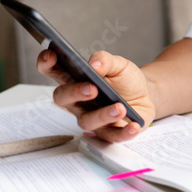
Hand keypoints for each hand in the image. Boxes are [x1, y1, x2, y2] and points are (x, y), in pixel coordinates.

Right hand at [38, 49, 154, 142]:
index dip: (46, 64)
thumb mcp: (119, 64)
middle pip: (63, 99)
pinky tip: (133, 126)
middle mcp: (78, 102)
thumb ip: (105, 60)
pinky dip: (123, 133)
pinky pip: (112, 137)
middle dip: (74, 92)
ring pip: (87, 121)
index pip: (54, 72)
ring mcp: (92, 118)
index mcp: (76, 80)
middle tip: (91, 88)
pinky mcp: (108, 132)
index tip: (50, 55)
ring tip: (120, 107)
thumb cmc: (125, 80)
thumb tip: (94, 63)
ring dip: (103, 115)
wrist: (145, 94)